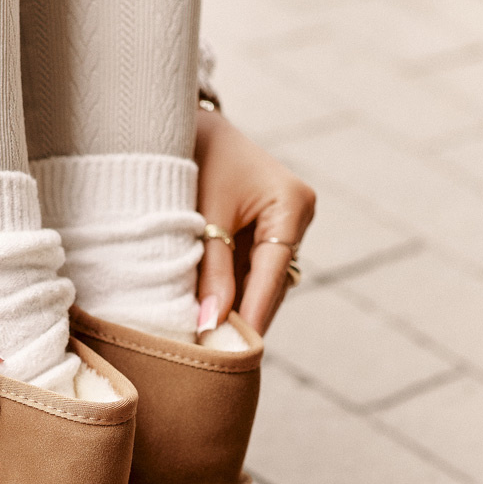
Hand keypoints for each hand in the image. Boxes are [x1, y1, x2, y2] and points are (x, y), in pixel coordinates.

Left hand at [194, 108, 315, 334]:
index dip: (253, 312)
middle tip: (219, 358)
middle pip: (272, 284)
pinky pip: (252, 274)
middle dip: (246, 317)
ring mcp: (285, 227)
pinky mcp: (266, 234)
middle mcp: (297, 217)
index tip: (237, 349)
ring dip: (240, 310)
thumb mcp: (204, 214)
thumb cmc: (197, 158)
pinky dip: (234, 294)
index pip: (271, 272)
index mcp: (292, 203)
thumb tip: (211, 322)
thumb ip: (211, 268)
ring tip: (214, 346)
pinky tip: (213, 318)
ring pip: (263, 284)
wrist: (186, 125)